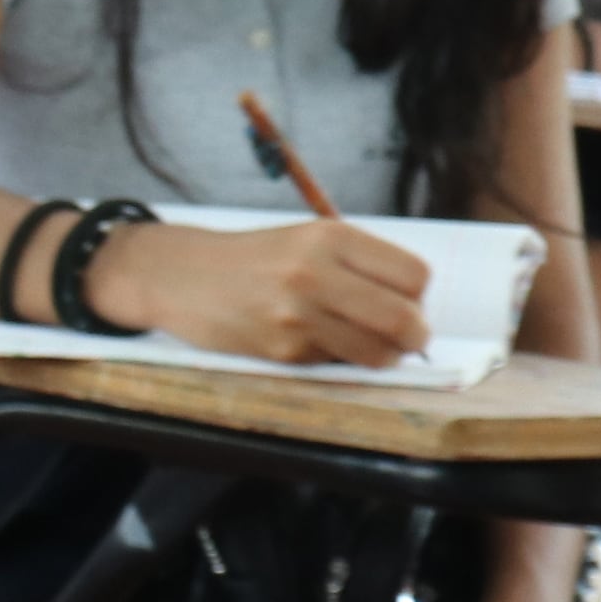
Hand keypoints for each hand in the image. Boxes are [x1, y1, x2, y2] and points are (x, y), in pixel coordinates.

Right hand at [110, 216, 433, 365]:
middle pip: (404, 318)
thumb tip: (414, 308)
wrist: (182, 276)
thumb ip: (360, 265)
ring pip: (376, 352)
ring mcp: (297, 315)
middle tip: (408, 338)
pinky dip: (335, 358)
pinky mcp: (281, 350)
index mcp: (330, 237)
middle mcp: (316, 273)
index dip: (418, 296)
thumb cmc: (255, 260)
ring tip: (365, 343)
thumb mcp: (308, 240)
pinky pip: (335, 363)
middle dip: (415, 336)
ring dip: (383, 355)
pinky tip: (311, 340)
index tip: (408, 302)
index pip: (413, 276)